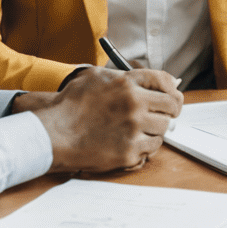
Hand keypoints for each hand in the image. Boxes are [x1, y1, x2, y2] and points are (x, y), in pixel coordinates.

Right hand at [22, 67, 182, 172]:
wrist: (53, 135)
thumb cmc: (70, 106)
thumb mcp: (96, 77)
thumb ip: (125, 75)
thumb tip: (152, 79)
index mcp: (127, 83)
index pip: (165, 81)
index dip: (172, 88)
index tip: (173, 95)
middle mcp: (134, 105)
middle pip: (171, 107)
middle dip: (170, 110)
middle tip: (165, 114)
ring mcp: (133, 130)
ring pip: (164, 128)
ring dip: (156, 128)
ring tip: (143, 128)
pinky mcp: (129, 152)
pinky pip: (152, 148)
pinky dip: (147, 145)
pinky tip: (134, 141)